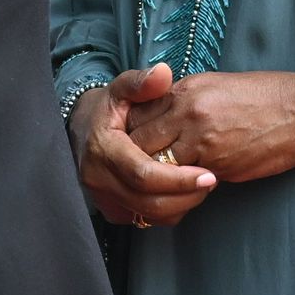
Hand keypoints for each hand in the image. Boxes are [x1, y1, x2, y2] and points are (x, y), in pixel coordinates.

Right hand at [70, 65, 219, 228]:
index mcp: (103, 149)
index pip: (144, 174)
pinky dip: (167, 211)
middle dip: (185, 196)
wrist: (82, 129)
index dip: (178, 179)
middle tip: (212, 180)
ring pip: (148, 215)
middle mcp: (98, 178)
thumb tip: (163, 74)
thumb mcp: (122, 88)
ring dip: (180, 205)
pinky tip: (180, 194)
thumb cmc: (109, 108)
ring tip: (199, 186)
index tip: (209, 175)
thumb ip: (143, 82)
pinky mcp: (110, 208)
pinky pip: (144, 219)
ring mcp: (102, 196)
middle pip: (149, 201)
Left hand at [125, 65, 294, 183]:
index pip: (137, 113)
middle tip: (134, 169)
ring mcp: (200, 138)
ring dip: (156, 176)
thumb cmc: (266, 98)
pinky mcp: (215, 162)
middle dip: (135, 157)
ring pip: (157, 164)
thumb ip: (184, 101)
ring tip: (157, 182)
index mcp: (185, 89)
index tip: (130, 144)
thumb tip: (160, 119)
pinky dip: (180, 185)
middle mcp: (186, 111)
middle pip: (138, 141)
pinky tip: (183, 187)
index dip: (131, 132)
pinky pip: (183, 179)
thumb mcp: (217, 86)